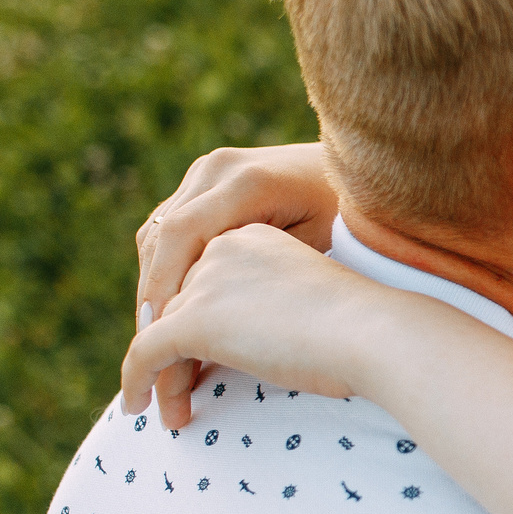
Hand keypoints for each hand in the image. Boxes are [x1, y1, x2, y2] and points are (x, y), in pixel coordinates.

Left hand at [121, 224, 392, 426]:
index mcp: (252, 237)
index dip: (196, 321)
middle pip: (178, 303)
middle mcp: (222, 249)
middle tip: (178, 391)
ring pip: (161, 330)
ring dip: (161, 374)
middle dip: (174, 349)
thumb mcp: (310, 302)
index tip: (198, 360)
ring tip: (171, 412)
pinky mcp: (195, 319)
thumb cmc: (365, 326)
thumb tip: (258, 340)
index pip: (204, 280)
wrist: (376, 332)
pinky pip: (145, 352)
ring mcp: (206, 282)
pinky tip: (137, 406)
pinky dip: (136, 380)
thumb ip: (273, 306)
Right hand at [136, 143, 338, 412]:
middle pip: (160, 234)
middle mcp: (218, 169)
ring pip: (157, 232)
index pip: (181, 234)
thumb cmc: (353, 218)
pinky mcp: (207, 183)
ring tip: (156, 333)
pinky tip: (173, 307)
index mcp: (246, 181)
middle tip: (147, 344)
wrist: (365, 173)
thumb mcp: (320, 244)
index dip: (163, 284)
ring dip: (153, 282)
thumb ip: (266, 268)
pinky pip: (170, 227)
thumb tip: (210, 308)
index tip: (156, 331)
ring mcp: (209, 172)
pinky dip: (166, 266)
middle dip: (152, 292)